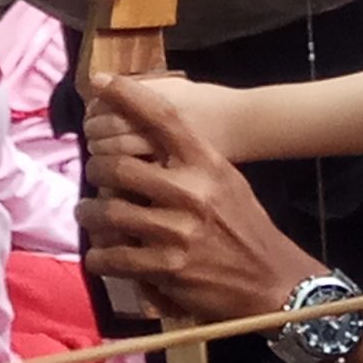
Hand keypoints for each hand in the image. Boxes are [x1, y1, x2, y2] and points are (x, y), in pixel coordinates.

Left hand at [77, 77, 325, 325]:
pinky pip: (112, 256)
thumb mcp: (226, 182)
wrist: (272, 281)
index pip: (164, 119)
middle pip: (118, 167)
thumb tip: (144, 145)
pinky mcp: (165, 268)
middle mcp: (191, 192)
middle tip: (94, 175)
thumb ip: (190, 162)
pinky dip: (99, 255)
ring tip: (90, 214)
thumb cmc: (244, 227)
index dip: (127, 96)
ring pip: (108, 212)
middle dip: (96, 171)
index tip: (99, 81)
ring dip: (90, 214)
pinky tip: (102, 255)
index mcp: (208, 164)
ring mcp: (177, 232)